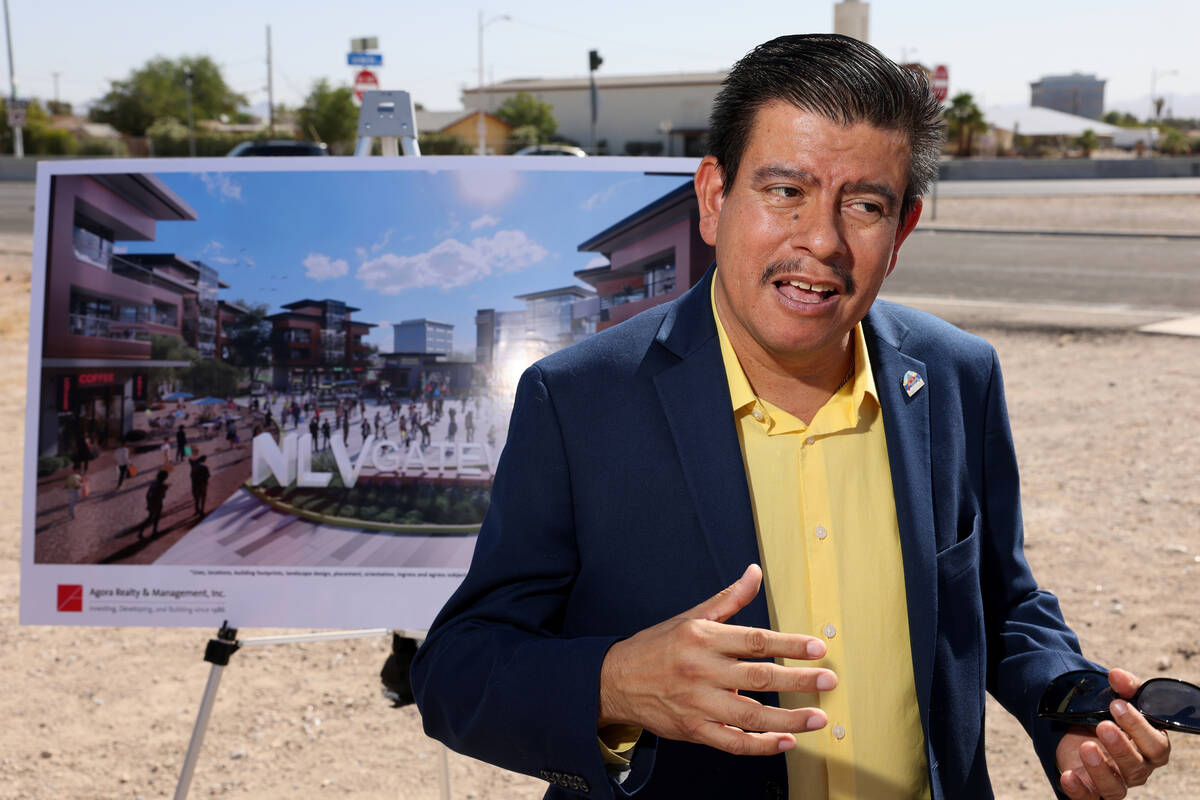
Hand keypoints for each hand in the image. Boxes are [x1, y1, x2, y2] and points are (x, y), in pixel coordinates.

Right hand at [598, 563, 834, 755]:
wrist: (615, 681)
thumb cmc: (657, 647)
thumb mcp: (691, 618)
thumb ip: (729, 599)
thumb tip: (754, 573)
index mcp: (703, 638)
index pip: (755, 640)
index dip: (789, 645)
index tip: (817, 648)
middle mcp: (702, 670)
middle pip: (758, 676)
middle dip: (799, 680)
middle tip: (829, 681)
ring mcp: (698, 703)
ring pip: (750, 715)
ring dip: (788, 719)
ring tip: (817, 718)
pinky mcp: (693, 730)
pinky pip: (731, 742)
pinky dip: (759, 745)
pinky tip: (784, 742)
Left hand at [1056, 668, 1171, 798]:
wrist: (1079, 729)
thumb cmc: (1107, 715)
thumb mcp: (1117, 697)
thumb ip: (1123, 686)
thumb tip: (1117, 675)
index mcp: (1150, 747)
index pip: (1156, 745)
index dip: (1139, 727)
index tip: (1118, 705)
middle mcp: (1136, 768)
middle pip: (1137, 767)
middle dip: (1121, 747)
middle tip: (1102, 725)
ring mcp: (1115, 782)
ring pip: (1115, 788)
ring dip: (1101, 769)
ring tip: (1086, 746)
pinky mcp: (1091, 790)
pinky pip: (1089, 799)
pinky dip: (1078, 790)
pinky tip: (1067, 776)